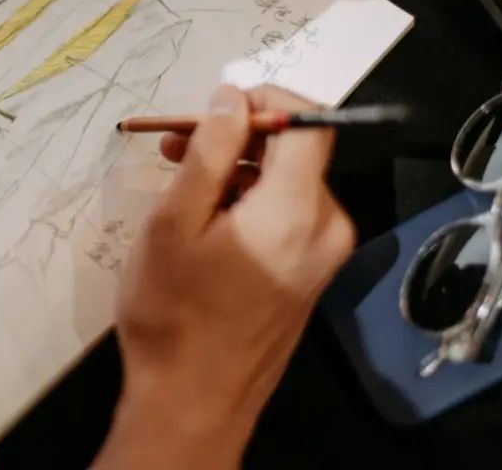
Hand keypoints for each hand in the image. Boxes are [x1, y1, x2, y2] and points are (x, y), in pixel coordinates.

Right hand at [93, 85, 355, 468]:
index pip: (309, 121)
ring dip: (239, 169)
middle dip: (239, 137)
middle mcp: (327, 228)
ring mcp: (325, 255)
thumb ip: (208, 150)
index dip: (264, 99)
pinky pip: (290, 215)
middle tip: (178, 144)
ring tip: (182, 181)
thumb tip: (231, 97)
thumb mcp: (174, 222)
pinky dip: (251, 201)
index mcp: (297, 211)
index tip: (214, 107)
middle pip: (297, 152)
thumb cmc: (174, 313)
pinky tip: (207, 217)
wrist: (194, 403)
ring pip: (289, 183)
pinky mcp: (312, 274)